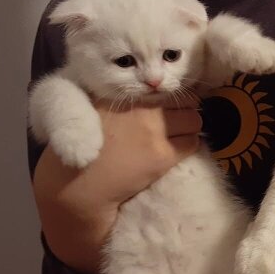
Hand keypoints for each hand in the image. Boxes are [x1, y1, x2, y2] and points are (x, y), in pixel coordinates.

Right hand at [32, 94, 202, 273]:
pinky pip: (192, 143)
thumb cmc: (85, 148)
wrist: (80, 184)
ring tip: (178, 137)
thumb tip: (152, 92)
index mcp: (123, 95)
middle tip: (179, 122)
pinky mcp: (162, 155)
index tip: (170, 107)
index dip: (171, 97)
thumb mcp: (94, 111)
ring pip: (194, 120)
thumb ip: (122, 100)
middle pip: (185, 101)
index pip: (164, 88)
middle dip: (185, 111)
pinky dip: (188, 146)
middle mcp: (140, 108)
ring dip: (190, 128)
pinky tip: (175, 152)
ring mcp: (153, 131)